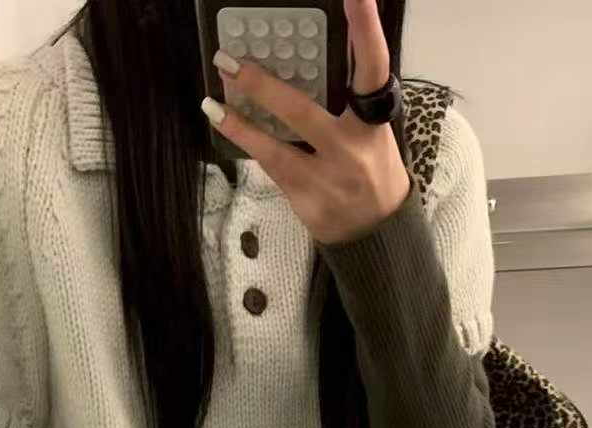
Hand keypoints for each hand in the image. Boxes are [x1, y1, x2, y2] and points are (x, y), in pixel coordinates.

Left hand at [204, 0, 410, 245]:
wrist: (377, 233)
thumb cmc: (371, 169)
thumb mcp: (370, 132)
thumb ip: (346, 102)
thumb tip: (304, 62)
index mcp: (373, 123)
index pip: (372, 69)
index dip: (365, 30)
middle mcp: (351, 150)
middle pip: (302, 112)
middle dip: (262, 86)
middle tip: (230, 61)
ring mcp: (327, 180)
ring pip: (276, 149)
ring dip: (241, 123)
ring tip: (214, 100)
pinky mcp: (308, 202)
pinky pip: (272, 168)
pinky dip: (247, 143)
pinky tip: (225, 123)